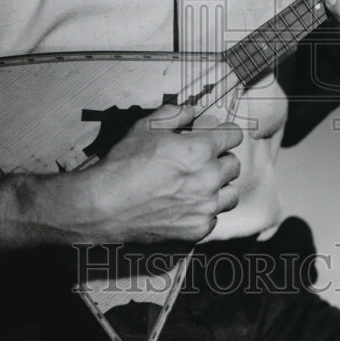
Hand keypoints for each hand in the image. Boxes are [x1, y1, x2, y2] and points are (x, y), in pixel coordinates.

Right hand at [86, 104, 242, 244]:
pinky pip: (214, 217)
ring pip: (230, 194)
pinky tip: (186, 204)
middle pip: (234, 164)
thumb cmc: (123, 165)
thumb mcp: (145, 127)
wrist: (105, 205)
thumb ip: (175, 114)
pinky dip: (205, 211)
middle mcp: (209, 178)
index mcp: (200, 149)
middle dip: (220, 159)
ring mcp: (205, 206)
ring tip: (198, 185)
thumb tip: (193, 111)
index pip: (234, 135)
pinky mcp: (197, 228)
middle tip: (201, 162)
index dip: (225, 133)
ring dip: (219, 187)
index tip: (219, 136)